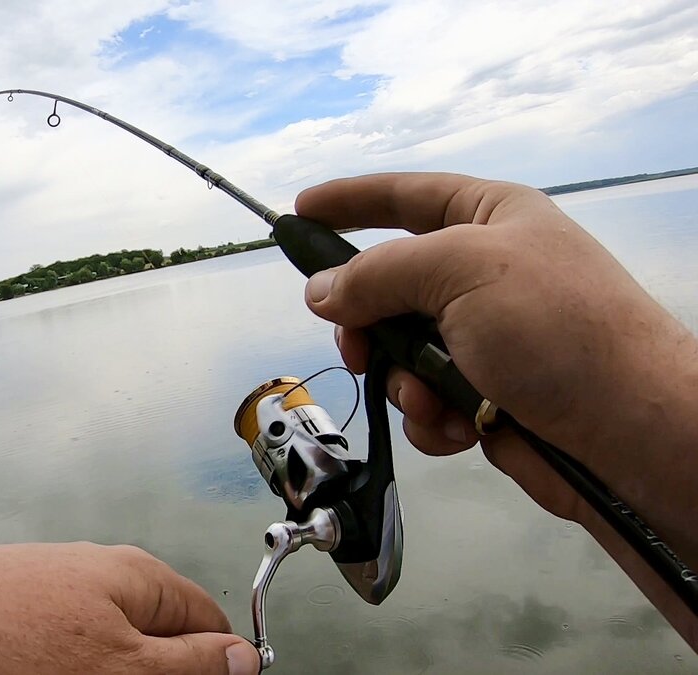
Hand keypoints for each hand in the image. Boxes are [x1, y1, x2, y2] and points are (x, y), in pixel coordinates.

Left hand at [0, 542, 259, 673]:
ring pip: (105, 650)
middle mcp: (100, 574)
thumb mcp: (118, 668)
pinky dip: (64, 671)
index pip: (209, 621)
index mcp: (138, 576)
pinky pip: (61, 651)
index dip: (216, 665)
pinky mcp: (17, 613)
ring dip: (106, 674)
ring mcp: (56, 592)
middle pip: (156, 637)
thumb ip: (189, 666)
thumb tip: (244, 659)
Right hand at [294, 173, 697, 546]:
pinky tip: (461, 427)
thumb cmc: (555, 328)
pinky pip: (422, 401)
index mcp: (491, 219)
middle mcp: (483, 274)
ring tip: (434, 400)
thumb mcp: (461, 272)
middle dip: (367, 324)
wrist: (630, 431)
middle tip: (358, 347)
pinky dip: (431, 418)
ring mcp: (483, 338)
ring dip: (403, 381)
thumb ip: (377, 274)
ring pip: (396, 352)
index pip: (406, 197)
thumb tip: (320, 291)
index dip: (350, 202)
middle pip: (386, 287)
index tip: (299, 212)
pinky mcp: (483, 394)